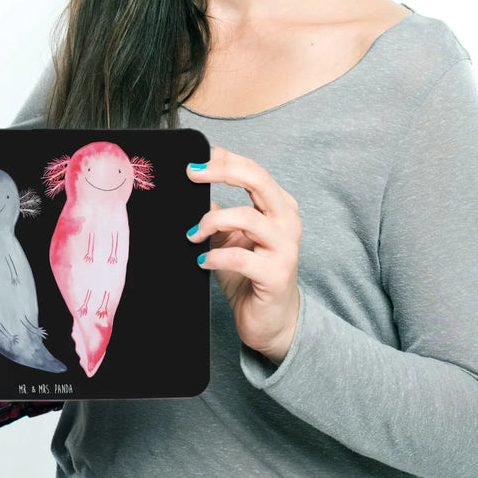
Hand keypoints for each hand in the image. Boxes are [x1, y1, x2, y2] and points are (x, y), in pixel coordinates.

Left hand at [185, 146, 300, 363]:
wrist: (270, 320)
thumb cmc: (249, 274)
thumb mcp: (229, 236)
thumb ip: (217, 212)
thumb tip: (190, 188)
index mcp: (278, 207)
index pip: (254, 170)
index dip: (225, 159)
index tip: (197, 158)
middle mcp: (287, 222)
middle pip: (258, 180)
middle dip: (222, 172)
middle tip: (192, 174)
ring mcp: (285, 248)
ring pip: (247, 217)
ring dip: (211, 221)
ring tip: (192, 235)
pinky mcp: (276, 275)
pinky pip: (241, 257)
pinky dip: (215, 256)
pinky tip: (202, 261)